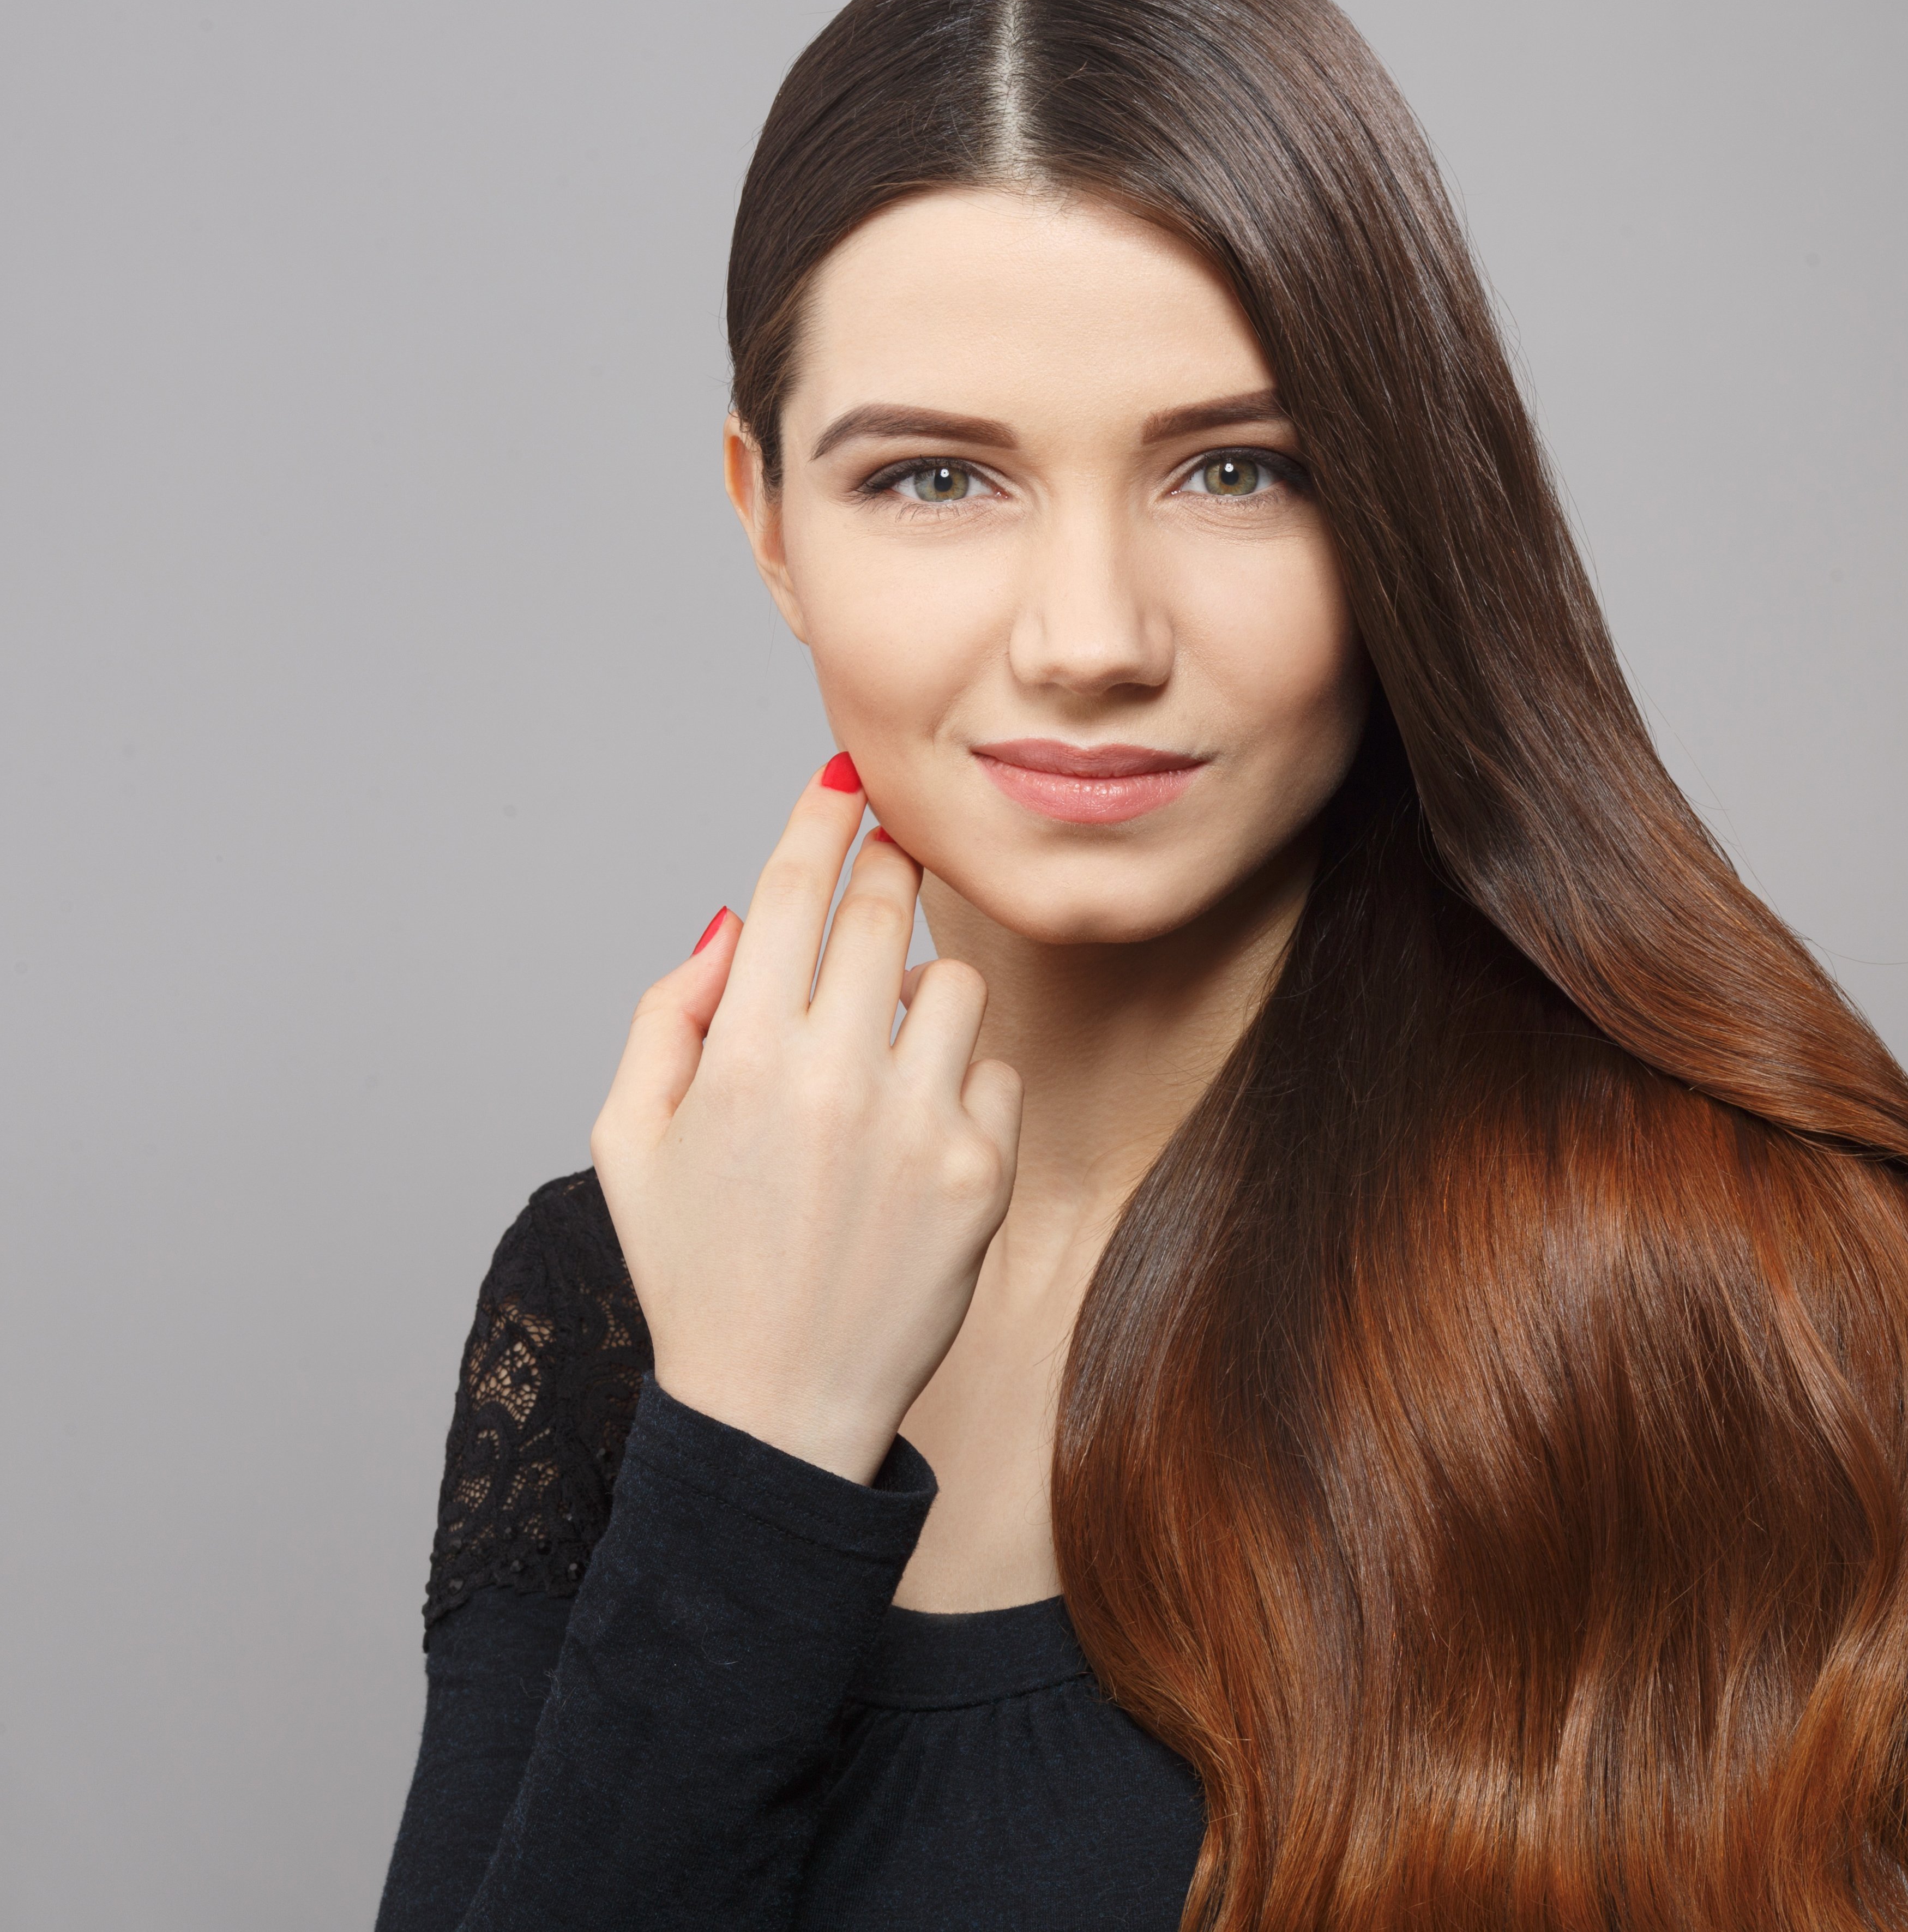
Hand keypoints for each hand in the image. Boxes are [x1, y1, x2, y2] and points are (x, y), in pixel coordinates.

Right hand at [589, 756, 1022, 1482]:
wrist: (779, 1408)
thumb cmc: (696, 1269)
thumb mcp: (631, 1140)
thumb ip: (669, 1016)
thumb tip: (738, 922)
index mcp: (740, 1059)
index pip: (796, 890)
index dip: (824, 818)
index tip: (847, 781)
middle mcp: (835, 1079)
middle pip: (881, 913)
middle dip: (887, 869)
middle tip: (891, 859)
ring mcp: (918, 1126)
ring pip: (953, 984)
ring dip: (922, 990)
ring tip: (884, 1047)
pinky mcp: (983, 1175)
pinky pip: (994, 1071)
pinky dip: (962, 1082)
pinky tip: (917, 1133)